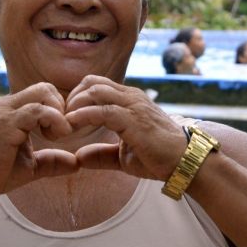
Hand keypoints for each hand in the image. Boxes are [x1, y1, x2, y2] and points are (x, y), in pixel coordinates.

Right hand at [0, 83, 78, 201]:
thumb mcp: (31, 165)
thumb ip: (52, 161)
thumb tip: (77, 163)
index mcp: (11, 109)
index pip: (44, 93)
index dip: (59, 109)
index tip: (60, 133)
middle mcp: (7, 105)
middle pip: (46, 87)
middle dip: (62, 108)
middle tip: (61, 133)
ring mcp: (5, 112)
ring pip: (44, 93)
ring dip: (59, 114)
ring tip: (58, 136)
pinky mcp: (6, 124)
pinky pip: (38, 111)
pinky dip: (54, 121)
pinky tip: (53, 138)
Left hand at [65, 75, 185, 180]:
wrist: (186, 164)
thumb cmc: (159, 158)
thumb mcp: (123, 157)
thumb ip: (101, 155)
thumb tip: (78, 157)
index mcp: (129, 101)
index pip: (95, 85)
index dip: (76, 98)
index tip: (65, 118)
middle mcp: (131, 97)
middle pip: (91, 83)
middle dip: (71, 99)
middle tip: (60, 120)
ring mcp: (133, 106)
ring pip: (95, 91)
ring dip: (74, 105)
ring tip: (64, 123)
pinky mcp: (134, 119)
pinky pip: (103, 110)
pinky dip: (83, 115)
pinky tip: (72, 124)